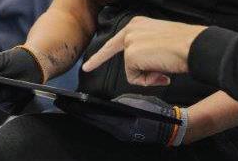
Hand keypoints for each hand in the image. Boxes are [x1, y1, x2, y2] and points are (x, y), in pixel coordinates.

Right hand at [0, 46, 45, 113]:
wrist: (32, 65)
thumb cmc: (14, 60)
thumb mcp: (2, 59)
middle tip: (7, 84)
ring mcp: (0, 101)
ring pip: (2, 102)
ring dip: (9, 94)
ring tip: (18, 86)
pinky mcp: (11, 107)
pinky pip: (12, 107)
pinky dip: (18, 100)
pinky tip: (24, 93)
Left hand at [55, 93, 187, 146]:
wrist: (171, 129)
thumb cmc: (157, 114)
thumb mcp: (139, 103)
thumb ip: (122, 102)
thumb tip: (110, 103)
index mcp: (120, 124)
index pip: (95, 117)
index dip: (81, 111)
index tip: (68, 105)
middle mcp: (118, 132)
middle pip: (95, 122)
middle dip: (81, 115)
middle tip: (66, 107)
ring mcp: (122, 135)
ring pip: (101, 125)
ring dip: (90, 118)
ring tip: (77, 109)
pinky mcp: (126, 135)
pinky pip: (109, 127)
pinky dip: (100, 121)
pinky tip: (95, 116)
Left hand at [81, 16, 206, 85]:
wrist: (192, 46)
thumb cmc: (183, 45)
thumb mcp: (159, 40)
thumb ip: (145, 49)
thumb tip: (142, 69)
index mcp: (137, 24)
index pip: (115, 42)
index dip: (100, 56)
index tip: (88, 65)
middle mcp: (131, 30)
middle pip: (123, 59)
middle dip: (138, 72)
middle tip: (143, 72)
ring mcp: (130, 41)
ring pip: (131, 70)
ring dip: (148, 75)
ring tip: (164, 67)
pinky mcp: (132, 54)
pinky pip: (135, 77)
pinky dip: (148, 79)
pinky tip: (161, 70)